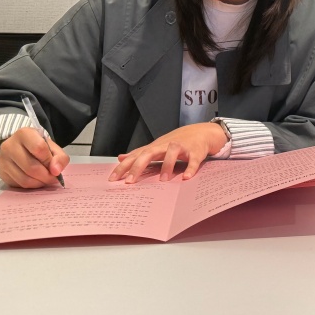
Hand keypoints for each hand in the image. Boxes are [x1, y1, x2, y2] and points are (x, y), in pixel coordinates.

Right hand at [0, 127, 68, 188]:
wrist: (20, 148)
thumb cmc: (38, 146)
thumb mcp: (52, 147)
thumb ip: (60, 157)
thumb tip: (56, 171)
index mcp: (24, 134)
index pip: (39, 148)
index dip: (49, 160)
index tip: (54, 165)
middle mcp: (9, 146)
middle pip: (31, 167)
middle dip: (46, 176)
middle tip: (53, 178)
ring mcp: (3, 160)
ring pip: (25, 179)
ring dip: (39, 183)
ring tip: (45, 179)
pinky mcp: (2, 173)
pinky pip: (19, 185)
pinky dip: (31, 186)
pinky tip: (36, 181)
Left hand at [108, 123, 227, 183]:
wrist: (201, 132)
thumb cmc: (176, 141)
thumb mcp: (156, 146)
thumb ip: (139, 153)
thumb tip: (120, 158)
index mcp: (155, 147)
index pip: (136, 156)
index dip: (124, 167)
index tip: (112, 179)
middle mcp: (166, 145)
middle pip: (149, 153)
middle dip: (138, 166)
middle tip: (129, 182)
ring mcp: (182, 147)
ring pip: (172, 153)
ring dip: (167, 166)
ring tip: (162, 181)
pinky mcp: (196, 152)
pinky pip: (193, 160)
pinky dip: (190, 168)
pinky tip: (186, 178)